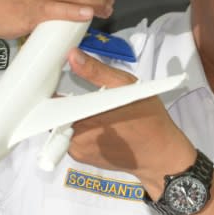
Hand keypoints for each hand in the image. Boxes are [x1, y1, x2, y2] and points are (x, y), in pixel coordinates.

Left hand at [66, 48, 195, 191]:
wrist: (161, 154)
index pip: (52, 104)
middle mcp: (77, 140)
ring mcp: (78, 152)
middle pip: (56, 114)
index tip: (56, 79)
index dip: (52, 90)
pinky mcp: (82, 158)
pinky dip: (80, 128)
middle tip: (83, 93)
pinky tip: (98, 123)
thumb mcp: (128, 86)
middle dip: (66, 102)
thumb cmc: (149, 120)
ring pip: (63, 126)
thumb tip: (73, 56)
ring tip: (94, 108)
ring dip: (73, 115)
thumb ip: (97, 71)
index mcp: (85, 119)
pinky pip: (71, 138)